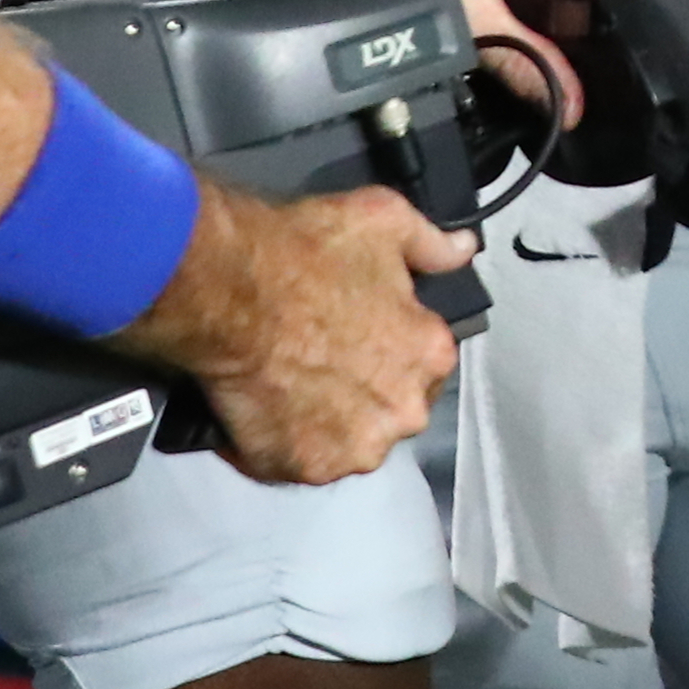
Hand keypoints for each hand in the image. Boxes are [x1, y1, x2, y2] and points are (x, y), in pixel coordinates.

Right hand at [130, 182, 471, 484]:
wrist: (228, 290)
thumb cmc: (302, 255)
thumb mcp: (385, 221)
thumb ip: (433, 243)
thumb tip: (461, 250)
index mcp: (430, 355)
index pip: (425, 364)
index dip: (389, 348)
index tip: (358, 337)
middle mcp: (403, 410)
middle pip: (388, 408)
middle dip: (359, 390)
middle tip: (318, 358)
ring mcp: (353, 446)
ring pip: (345, 439)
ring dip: (322, 421)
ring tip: (288, 383)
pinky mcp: (303, 467)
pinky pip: (295, 461)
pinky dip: (279, 443)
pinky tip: (263, 408)